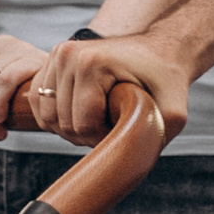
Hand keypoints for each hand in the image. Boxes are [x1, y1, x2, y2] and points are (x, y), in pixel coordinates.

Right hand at [32, 30, 193, 144]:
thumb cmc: (167, 79)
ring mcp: (56, 56)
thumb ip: (155, 138)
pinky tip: (83, 114)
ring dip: (72, 128)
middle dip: (88, 135)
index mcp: (91, 63)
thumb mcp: (173, 112)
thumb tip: (128, 164)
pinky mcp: (50, 62)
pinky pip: (41, 105)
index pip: (83, 126)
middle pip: (63, 124)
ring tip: (100, 119)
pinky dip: (58, 118)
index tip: (125, 127)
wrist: (159, 49)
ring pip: (48, 118)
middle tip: (114, 124)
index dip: (104, 139)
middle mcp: (67, 55)